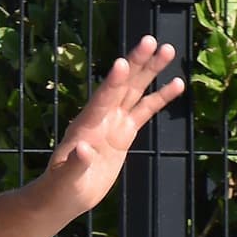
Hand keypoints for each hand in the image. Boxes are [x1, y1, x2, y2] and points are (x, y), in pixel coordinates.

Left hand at [44, 35, 184, 212]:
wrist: (66, 196)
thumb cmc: (60, 188)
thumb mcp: (66, 179)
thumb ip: (75, 163)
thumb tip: (83, 149)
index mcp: (84, 126)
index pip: (100, 100)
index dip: (111, 83)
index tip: (122, 63)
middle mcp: (100, 118)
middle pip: (121, 86)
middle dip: (136, 63)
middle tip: (151, 40)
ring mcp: (113, 123)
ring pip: (135, 91)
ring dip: (151, 71)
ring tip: (169, 50)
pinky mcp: (124, 133)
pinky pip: (145, 110)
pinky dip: (160, 97)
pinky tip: (177, 83)